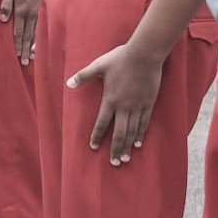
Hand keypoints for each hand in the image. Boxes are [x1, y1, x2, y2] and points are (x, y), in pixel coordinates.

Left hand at [0, 0, 52, 64]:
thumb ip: (5, 4)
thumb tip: (2, 20)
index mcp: (21, 10)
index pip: (18, 32)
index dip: (17, 45)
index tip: (17, 56)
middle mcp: (30, 14)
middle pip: (27, 36)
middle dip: (25, 50)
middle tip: (25, 62)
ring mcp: (37, 12)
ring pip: (34, 33)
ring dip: (32, 46)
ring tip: (32, 57)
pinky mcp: (41, 8)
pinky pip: (40, 26)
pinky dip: (39, 37)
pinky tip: (39, 42)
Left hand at [67, 42, 165, 164]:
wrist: (144, 54)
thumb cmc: (120, 58)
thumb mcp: (99, 65)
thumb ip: (84, 76)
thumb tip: (68, 83)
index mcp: (110, 99)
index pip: (101, 123)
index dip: (96, 136)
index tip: (93, 147)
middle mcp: (124, 106)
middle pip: (118, 133)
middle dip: (115, 149)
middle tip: (113, 163)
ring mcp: (137, 106)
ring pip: (132, 131)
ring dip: (127, 146)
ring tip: (124, 158)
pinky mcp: (148, 103)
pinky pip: (144, 123)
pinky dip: (140, 135)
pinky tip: (138, 144)